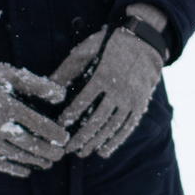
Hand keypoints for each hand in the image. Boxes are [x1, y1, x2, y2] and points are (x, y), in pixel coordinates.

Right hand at [0, 61, 69, 176]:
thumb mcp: (9, 75)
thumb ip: (37, 85)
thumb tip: (62, 95)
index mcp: (5, 104)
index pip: (35, 123)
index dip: (52, 133)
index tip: (64, 139)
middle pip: (26, 142)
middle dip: (45, 151)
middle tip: (60, 156)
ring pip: (12, 153)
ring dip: (32, 160)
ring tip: (47, 164)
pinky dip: (11, 168)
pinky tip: (25, 172)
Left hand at [62, 11, 166, 157]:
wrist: (145, 42)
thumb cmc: (111, 44)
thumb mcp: (87, 48)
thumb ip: (68, 68)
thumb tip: (49, 86)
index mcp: (103, 75)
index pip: (83, 101)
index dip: (71, 115)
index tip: (60, 125)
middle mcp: (118, 89)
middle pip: (97, 119)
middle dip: (81, 137)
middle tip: (68, 149)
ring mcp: (131, 98)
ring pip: (112, 126)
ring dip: (96, 142)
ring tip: (82, 152)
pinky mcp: (140, 104)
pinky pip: (128, 127)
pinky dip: (116, 141)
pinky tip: (103, 151)